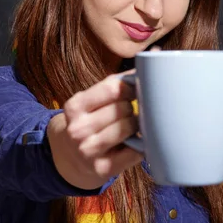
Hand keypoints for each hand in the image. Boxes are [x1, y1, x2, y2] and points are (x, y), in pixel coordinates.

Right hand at [47, 72, 142, 189]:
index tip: (137, 88)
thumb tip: (154, 53)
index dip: (131, 86)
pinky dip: (141, 145)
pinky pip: (135, 152)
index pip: (112, 88)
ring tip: (133, 126)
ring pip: (128, 128)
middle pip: (122, 109)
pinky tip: (136, 142)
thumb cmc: (88, 122)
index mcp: (75, 106)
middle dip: (132, 108)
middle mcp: (78, 128)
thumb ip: (116, 83)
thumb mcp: (90, 101)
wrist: (68, 158)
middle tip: (131, 111)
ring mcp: (89, 150)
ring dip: (136, 125)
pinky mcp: (103, 168)